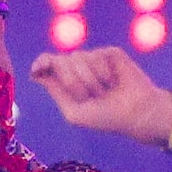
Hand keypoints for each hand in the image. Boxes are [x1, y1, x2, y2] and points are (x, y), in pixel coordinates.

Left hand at [29, 48, 171, 146]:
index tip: (38, 68)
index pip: (47, 64)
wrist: (135, 113)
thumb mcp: (74, 112)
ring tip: (103, 92)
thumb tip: (37, 72)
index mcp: (66, 82)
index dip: (41, 63)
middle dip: (71, 80)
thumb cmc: (105, 117)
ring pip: (77, 57)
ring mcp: (94, 59)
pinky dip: (103, 73)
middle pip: (60, 60)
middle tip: (88, 96)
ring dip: (89, 80)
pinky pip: (96, 55)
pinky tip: (113, 82)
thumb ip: (55, 91)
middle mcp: (78, 68)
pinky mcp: (109, 53)